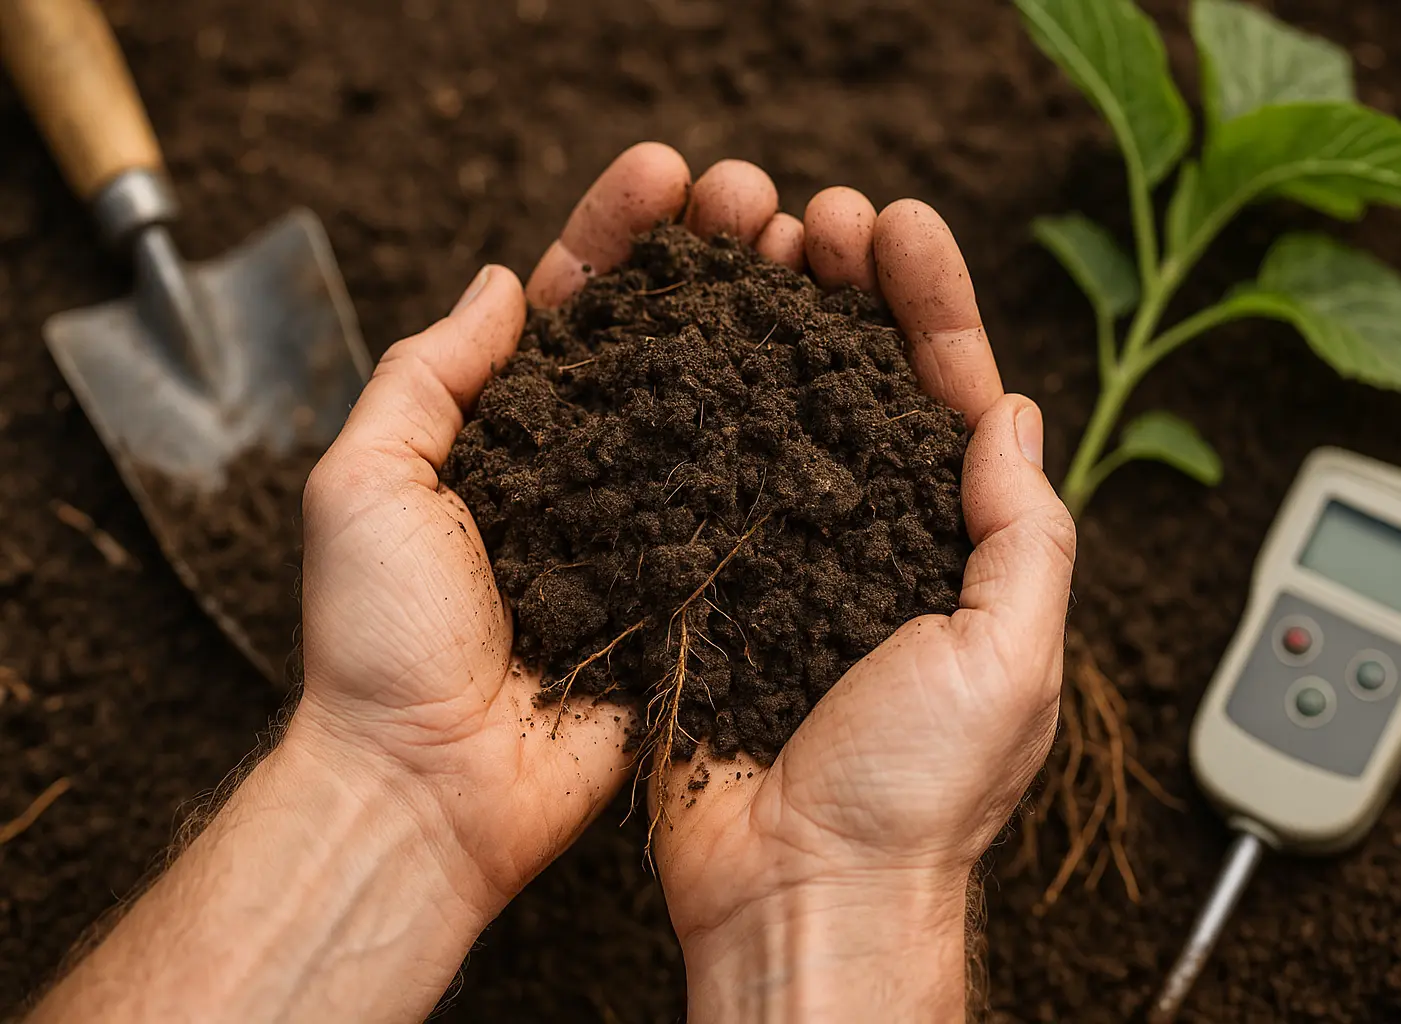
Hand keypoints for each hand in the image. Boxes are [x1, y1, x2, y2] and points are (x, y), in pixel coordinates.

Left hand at [292, 143, 859, 914]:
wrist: (434, 788)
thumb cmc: (379, 642)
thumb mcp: (363, 482)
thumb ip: (428, 376)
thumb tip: (506, 280)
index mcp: (512, 434)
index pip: (575, 307)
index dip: (621, 234)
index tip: (669, 174)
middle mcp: (593, 469)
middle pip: (666, 341)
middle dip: (715, 260)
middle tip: (763, 203)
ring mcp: (651, 529)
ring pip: (721, 409)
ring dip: (768, 327)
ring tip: (817, 257)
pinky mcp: (698, 593)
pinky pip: (750, 509)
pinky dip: (793, 444)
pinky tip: (838, 378)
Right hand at [651, 187, 1077, 1021]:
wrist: (796, 892)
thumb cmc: (916, 797)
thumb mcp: (1008, 660)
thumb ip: (1022, 536)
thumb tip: (1013, 416)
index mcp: (957, 552)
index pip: (954, 399)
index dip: (933, 308)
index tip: (900, 228)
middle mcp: (873, 541)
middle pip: (864, 387)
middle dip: (849, 293)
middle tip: (817, 218)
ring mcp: (788, 557)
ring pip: (782, 414)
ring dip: (773, 324)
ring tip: (751, 245)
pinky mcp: (712, 582)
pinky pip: (706, 476)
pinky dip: (699, 405)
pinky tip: (682, 342)